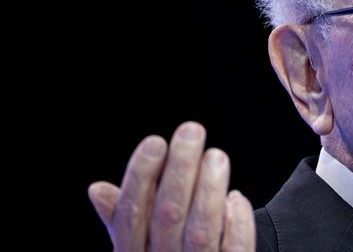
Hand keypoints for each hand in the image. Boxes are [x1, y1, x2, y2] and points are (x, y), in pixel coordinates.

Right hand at [88, 121, 255, 250]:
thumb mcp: (138, 251)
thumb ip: (122, 222)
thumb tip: (97, 189)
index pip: (130, 217)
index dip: (140, 178)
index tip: (156, 142)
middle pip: (169, 217)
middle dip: (180, 170)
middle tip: (192, 130)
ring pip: (201, 232)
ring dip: (209, 189)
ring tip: (217, 155)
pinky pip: (235, 250)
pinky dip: (237, 223)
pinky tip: (236, 198)